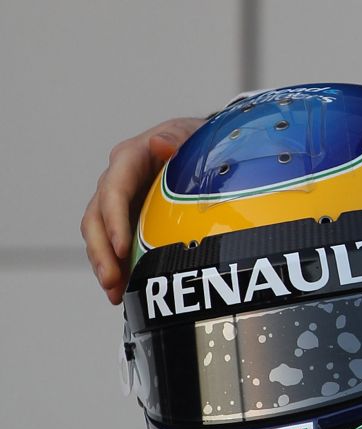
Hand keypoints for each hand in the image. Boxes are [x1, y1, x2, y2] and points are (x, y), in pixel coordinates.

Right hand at [80, 116, 205, 303]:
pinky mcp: (124, 222)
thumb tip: (159, 144)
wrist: (198, 150)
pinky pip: (112, 247)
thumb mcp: (190, 134)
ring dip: (104, 266)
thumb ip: (176, 139)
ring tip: (115, 294)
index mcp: (129, 159)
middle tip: (112, 281)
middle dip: (101, 252)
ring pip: (99, 237)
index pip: (113, 191)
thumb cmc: (194, 141)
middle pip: (96, 219)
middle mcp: (116, 182)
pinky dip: (116, 268)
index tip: (122, 249)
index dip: (113, 221)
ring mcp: (117, 204)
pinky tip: (124, 291)